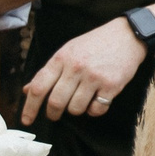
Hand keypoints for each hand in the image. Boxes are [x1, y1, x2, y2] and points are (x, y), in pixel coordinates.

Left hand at [20, 17, 151, 122]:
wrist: (128, 35)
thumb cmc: (95, 44)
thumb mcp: (69, 51)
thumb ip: (49, 71)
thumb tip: (27, 90)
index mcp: (62, 58)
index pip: (39, 87)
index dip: (29, 107)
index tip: (26, 120)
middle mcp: (76, 67)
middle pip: (55, 102)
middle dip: (53, 113)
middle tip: (55, 114)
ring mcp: (94, 77)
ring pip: (75, 109)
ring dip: (76, 110)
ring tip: (81, 99)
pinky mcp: (112, 86)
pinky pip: (96, 110)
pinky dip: (94, 110)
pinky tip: (97, 99)